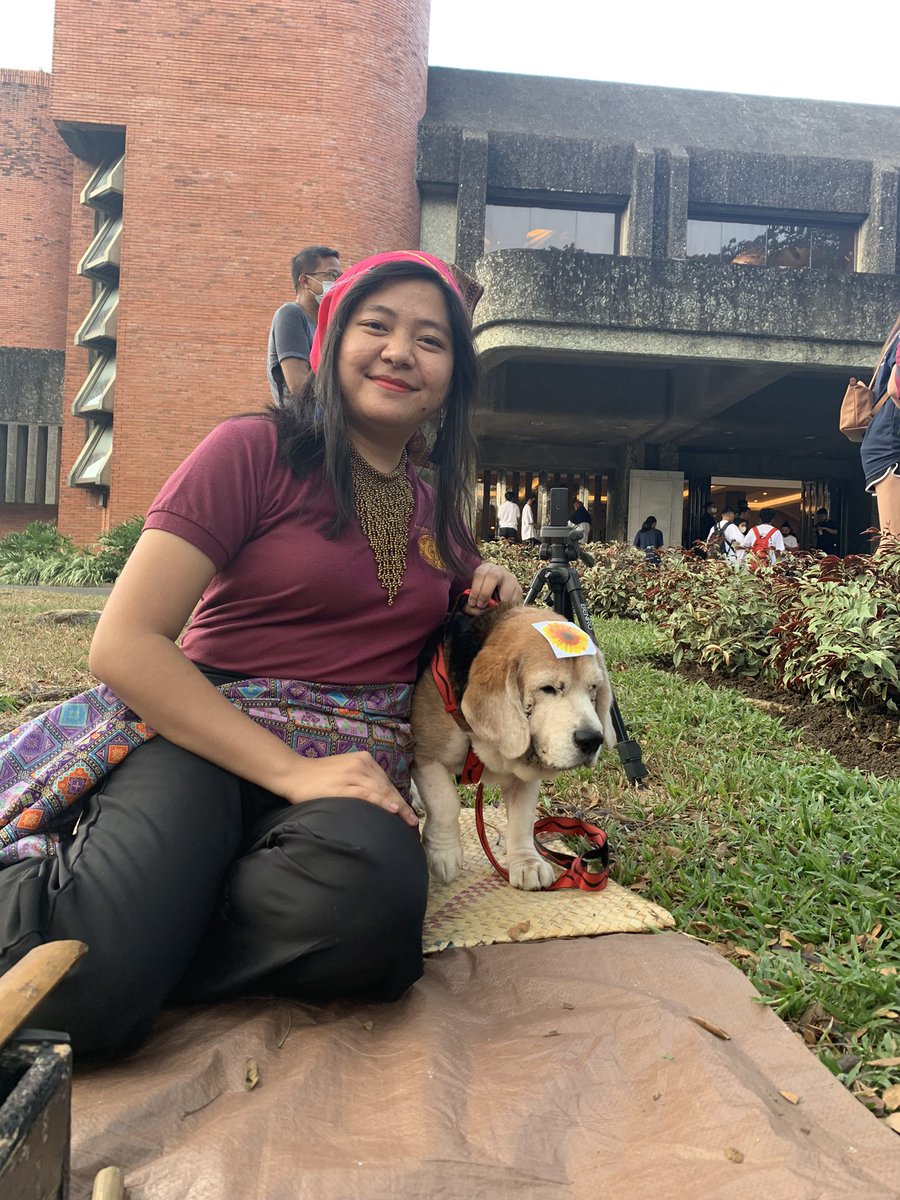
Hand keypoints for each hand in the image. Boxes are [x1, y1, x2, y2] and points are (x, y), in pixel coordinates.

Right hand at [280, 751, 418, 826]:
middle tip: (414, 821)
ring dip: (397, 807)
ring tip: (408, 821)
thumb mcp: (345, 772)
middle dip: (402, 805)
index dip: (400, 798)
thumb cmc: (318, 777)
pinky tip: (393, 810)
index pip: (386, 782)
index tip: (409, 812)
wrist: (294, 773)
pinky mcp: (343, 786)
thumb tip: (379, 799)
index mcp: (363, 759)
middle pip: (387, 787)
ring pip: (381, 791)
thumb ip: (361, 780)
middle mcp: (361, 764)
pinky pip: (367, 795)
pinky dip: (382, 802)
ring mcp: (352, 774)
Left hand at [462, 561, 522, 612]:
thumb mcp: (474, 597)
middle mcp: (499, 571)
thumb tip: (476, 609)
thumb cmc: (480, 595)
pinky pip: (514, 599)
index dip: (475, 589)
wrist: (494, 594)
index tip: (472, 602)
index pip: (480, 574)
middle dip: (485, 593)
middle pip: (493, 576)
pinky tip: (500, 610)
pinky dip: (506, 608)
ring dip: (497, 603)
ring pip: (506, 589)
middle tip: (481, 605)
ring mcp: (511, 579)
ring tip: (492, 610)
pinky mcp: (518, 590)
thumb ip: (471, 604)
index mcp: (485, 569)